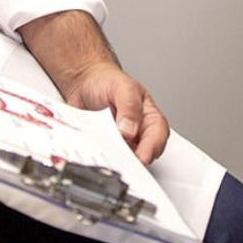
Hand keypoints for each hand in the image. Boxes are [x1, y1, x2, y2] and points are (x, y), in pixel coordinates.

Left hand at [17, 9, 172, 164]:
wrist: (84, 82)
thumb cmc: (107, 81)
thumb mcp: (122, 86)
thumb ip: (129, 105)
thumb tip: (130, 129)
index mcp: (149, 117)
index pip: (158, 136)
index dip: (151, 148)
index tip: (141, 156)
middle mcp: (137, 133)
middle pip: (142, 153)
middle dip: (133, 160)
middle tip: (123, 161)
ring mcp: (120, 143)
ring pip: (123, 160)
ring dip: (116, 161)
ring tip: (107, 157)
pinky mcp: (104, 148)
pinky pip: (104, 159)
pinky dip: (101, 160)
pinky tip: (95, 154)